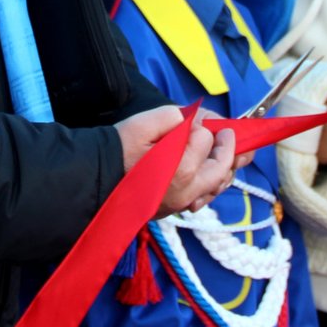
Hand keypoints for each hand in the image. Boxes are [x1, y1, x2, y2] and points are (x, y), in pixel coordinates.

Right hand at [115, 105, 242, 217]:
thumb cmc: (118, 150)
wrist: (96, 179)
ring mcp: (182, 203)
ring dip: (225, 167)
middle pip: (222, 168)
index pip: (205, 139)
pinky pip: (203, 197)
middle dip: (230, 148)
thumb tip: (196, 121)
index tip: (201, 117)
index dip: (205, 124)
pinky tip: (211, 171)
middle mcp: (187, 191)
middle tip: (228, 133)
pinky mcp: (176, 209)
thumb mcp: (144, 123)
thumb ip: (175, 117)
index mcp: (181, 168)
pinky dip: (212, 183)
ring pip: (216, 186)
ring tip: (227, 151)